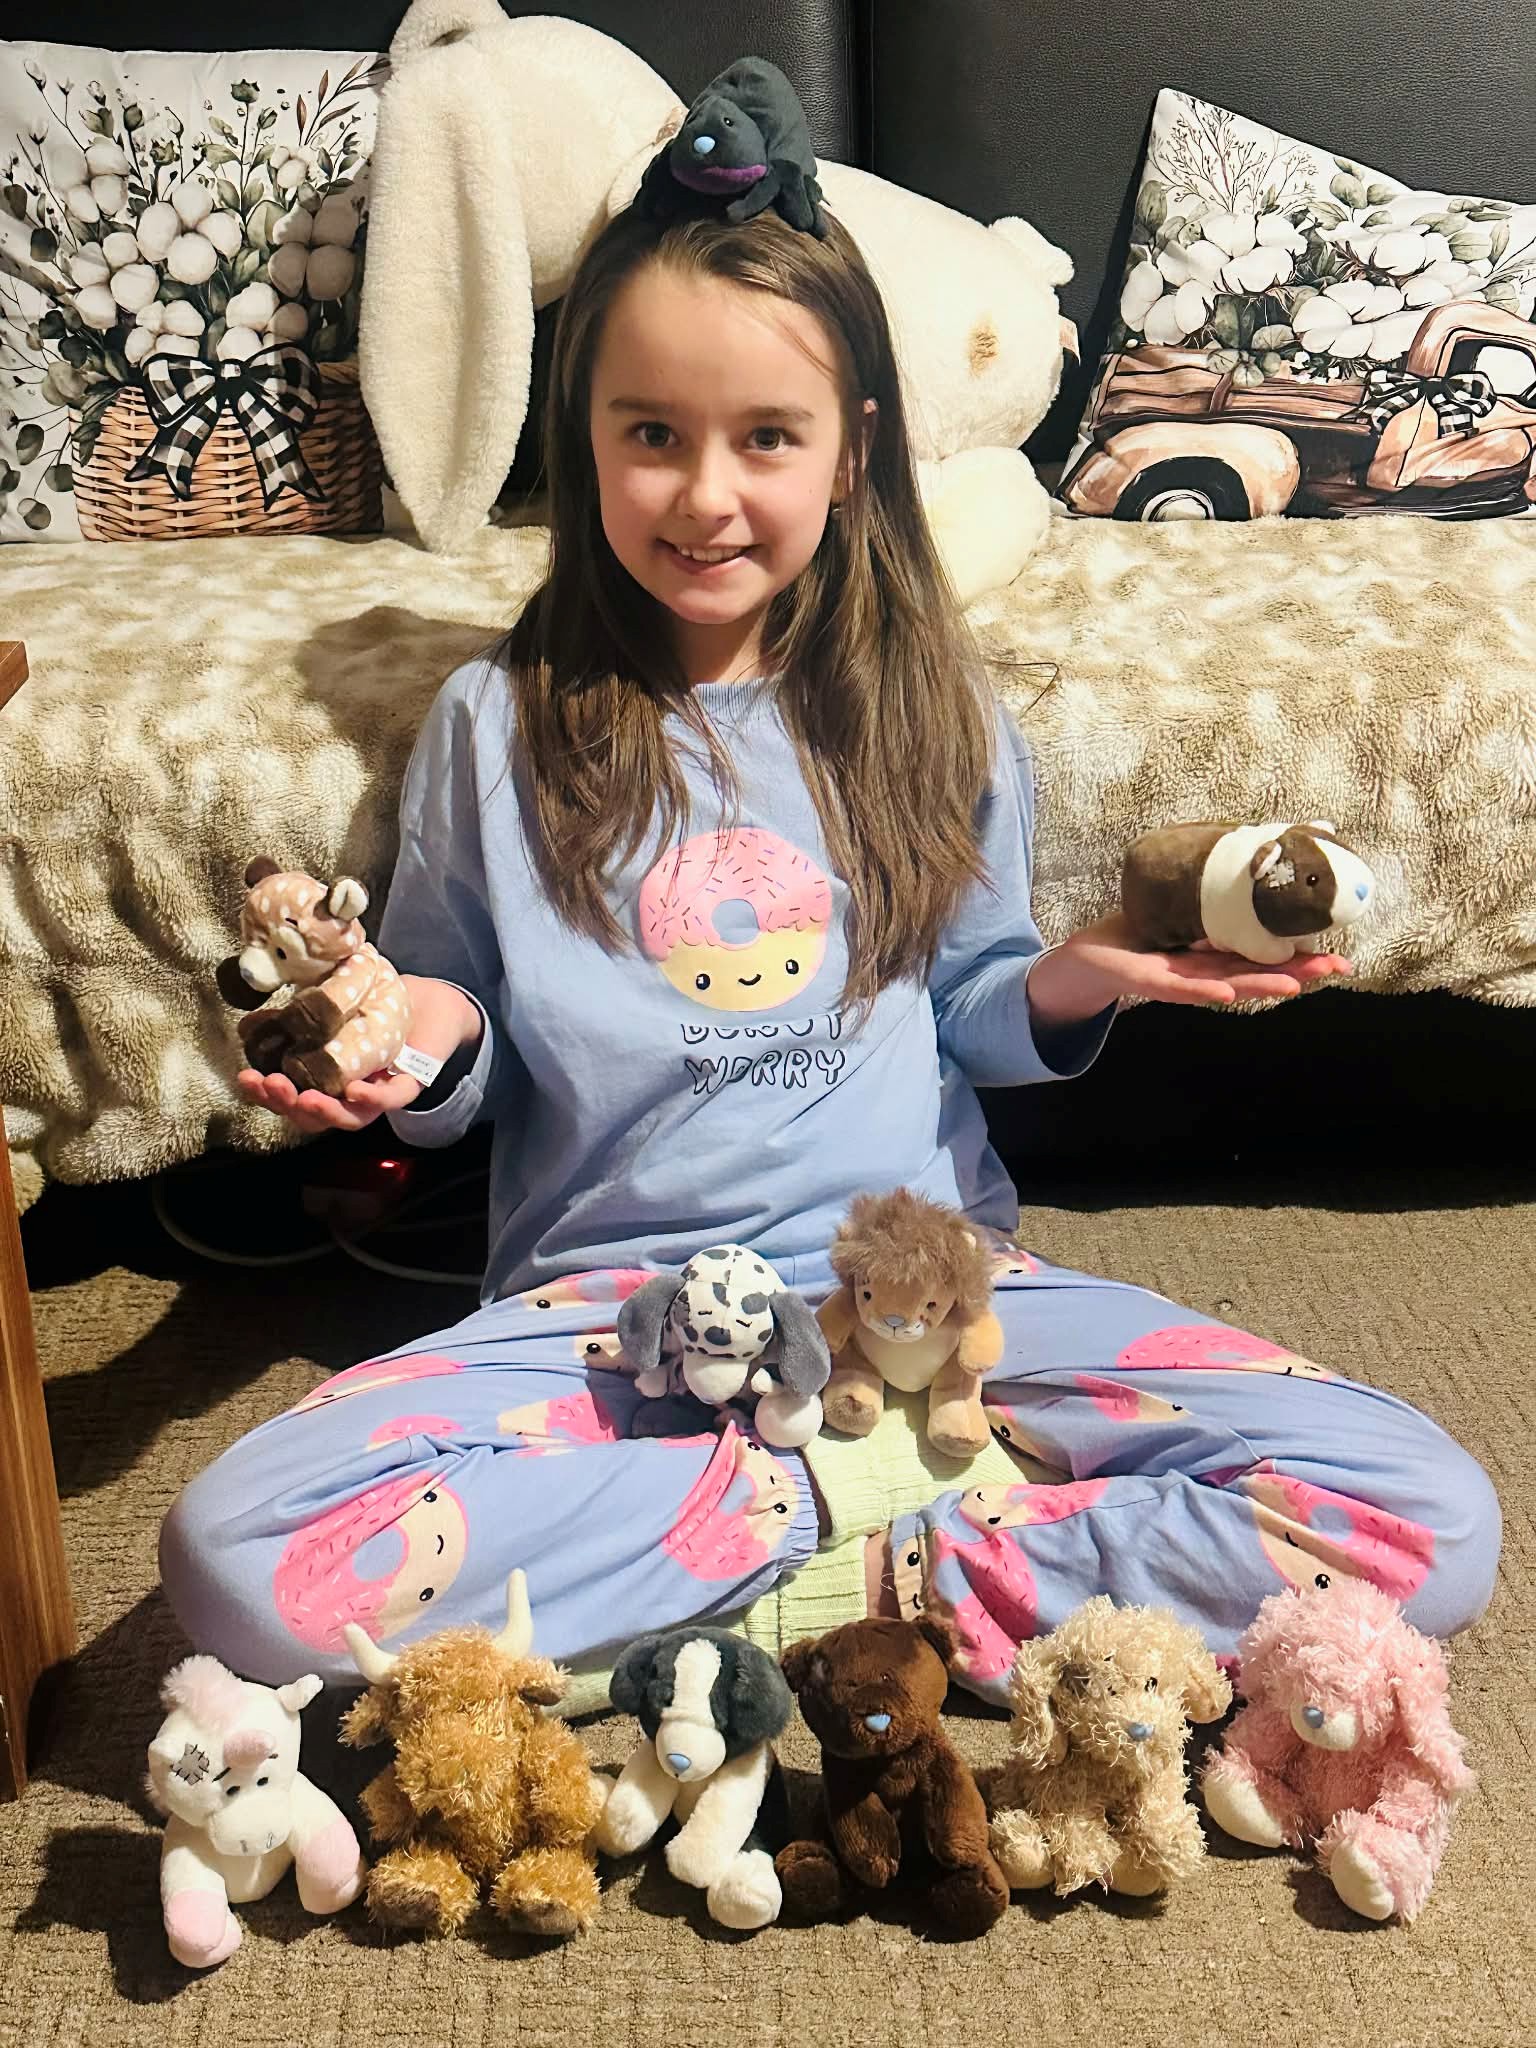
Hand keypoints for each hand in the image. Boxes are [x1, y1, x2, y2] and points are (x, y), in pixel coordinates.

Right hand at [235, 975, 480, 1134]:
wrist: (424, 1002)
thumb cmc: (372, 1009)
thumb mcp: (328, 1011)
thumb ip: (293, 1021)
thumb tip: (249, 1025)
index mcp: (325, 1082)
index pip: (291, 1098)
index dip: (266, 1095)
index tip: (245, 1079)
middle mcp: (349, 1095)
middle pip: (314, 1116)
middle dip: (287, 1105)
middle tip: (270, 1084)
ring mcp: (378, 1093)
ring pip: (350, 1119)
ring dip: (325, 1113)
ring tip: (304, 1098)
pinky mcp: (408, 1084)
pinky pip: (391, 1099)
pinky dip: (373, 1099)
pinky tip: (354, 1091)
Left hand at [1030, 910, 1352, 1026]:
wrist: (1089, 957)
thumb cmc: (1140, 933)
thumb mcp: (1182, 907)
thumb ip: (1215, 892)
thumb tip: (1252, 854)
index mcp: (1217, 955)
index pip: (1267, 957)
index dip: (1303, 958)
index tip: (1341, 957)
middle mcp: (1205, 973)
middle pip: (1256, 972)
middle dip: (1296, 972)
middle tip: (1335, 968)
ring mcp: (1179, 980)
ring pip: (1226, 983)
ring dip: (1260, 984)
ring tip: (1294, 984)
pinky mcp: (1148, 981)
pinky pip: (1179, 986)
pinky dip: (1203, 990)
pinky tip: (1228, 992)